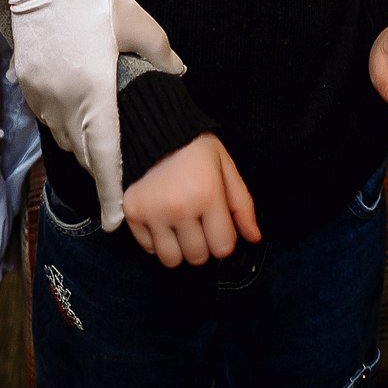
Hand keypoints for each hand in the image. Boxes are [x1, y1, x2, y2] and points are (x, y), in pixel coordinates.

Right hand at [0, 0, 183, 230]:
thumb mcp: (135, 19)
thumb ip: (160, 53)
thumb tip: (180, 73)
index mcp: (94, 90)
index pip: (105, 154)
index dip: (113, 192)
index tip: (117, 223)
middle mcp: (63, 100)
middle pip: (85, 152)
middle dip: (102, 168)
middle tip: (121, 179)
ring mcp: (40, 94)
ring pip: (65, 137)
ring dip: (84, 144)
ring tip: (103, 141)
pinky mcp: (26, 83)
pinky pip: (49, 117)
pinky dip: (66, 122)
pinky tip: (79, 108)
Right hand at [123, 135, 260, 267]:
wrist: (153, 127)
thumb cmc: (195, 149)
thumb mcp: (225, 167)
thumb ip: (242, 204)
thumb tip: (254, 238)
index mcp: (207, 194)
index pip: (223, 247)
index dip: (223, 238)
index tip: (217, 224)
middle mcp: (179, 207)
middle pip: (198, 257)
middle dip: (202, 245)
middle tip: (197, 222)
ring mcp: (153, 212)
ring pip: (172, 260)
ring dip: (178, 248)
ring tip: (179, 225)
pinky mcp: (133, 213)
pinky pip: (148, 249)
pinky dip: (156, 241)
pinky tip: (161, 219)